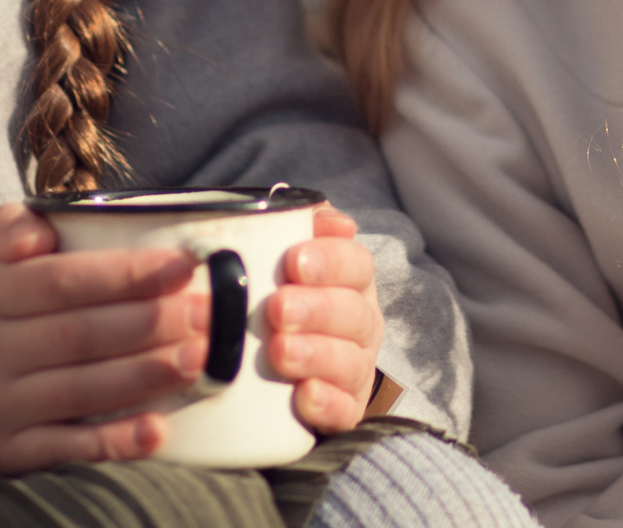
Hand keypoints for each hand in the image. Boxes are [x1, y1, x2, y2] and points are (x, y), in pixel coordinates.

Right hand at [0, 203, 208, 471]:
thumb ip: (8, 224)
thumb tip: (37, 236)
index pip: (61, 281)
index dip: (125, 274)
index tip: (184, 266)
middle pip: (78, 335)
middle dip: (150, 323)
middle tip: (207, 313)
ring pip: (80, 390)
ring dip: (145, 376)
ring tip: (199, 359)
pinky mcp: (12, 448)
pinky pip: (68, 447)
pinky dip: (115, 443)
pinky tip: (158, 432)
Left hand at [261, 205, 385, 431]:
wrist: (263, 380)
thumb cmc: (271, 303)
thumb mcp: (273, 260)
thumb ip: (290, 226)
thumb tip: (313, 210)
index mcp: (350, 282)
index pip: (355, 263)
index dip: (330, 260)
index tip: (293, 262)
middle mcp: (360, 324)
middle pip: (353, 313)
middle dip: (317, 309)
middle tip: (277, 309)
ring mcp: (355, 370)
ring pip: (350, 362)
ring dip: (316, 355)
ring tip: (280, 352)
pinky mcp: (344, 412)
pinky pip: (345, 411)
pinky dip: (327, 404)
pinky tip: (304, 395)